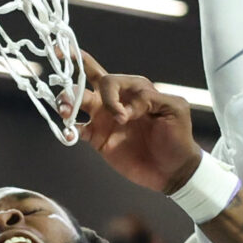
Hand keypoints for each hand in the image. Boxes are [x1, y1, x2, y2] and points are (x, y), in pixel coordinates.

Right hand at [78, 55, 201, 190]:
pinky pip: (77, 130)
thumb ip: (151, 99)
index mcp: (134, 89)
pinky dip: (68, 130)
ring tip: (64, 112)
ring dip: (66, 102)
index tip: (122, 117)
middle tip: (65, 83)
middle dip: (73, 72)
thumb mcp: (174, 109)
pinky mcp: (98, 139)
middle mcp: (116, 99)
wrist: (173, 170)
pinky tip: (68, 133)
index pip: (111, 80)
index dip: (111, 96)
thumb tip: (124, 107)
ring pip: (77, 101)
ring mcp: (104, 118)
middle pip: (88, 78)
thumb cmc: (178, 137)